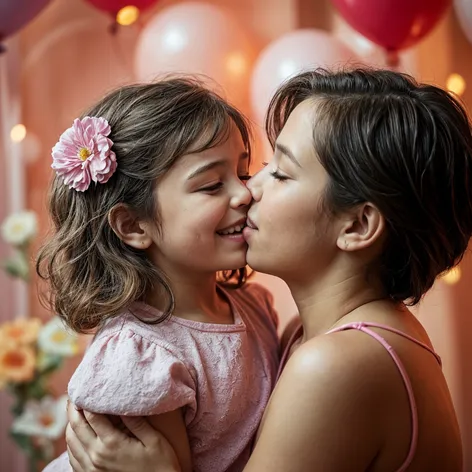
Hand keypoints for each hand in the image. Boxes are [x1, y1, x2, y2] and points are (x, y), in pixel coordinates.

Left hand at [66, 403, 180, 471]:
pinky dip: (72, 441)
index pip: (90, 415)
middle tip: (75, 393)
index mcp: (111, 444)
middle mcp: (96, 456)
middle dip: (73, 408)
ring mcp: (90, 469)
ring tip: (76, 410)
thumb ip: (135, 421)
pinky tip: (78, 433)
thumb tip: (121, 402)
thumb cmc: (160, 465)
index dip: (85, 398)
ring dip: (70, 423)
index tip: (86, 386)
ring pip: (70, 442)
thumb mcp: (153, 440)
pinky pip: (72, 456)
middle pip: (75, 426)